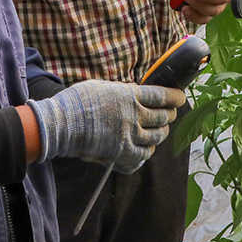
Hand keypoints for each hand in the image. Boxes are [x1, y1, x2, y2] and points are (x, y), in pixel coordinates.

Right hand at [29, 80, 184, 172]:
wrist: (61, 124)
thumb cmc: (76, 102)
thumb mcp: (102, 86)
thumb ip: (121, 90)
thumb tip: (134, 92)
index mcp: (129, 95)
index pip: (161, 95)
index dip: (174, 97)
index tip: (180, 98)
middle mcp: (133, 115)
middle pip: (163, 116)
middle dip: (170, 115)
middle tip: (170, 114)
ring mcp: (129, 135)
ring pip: (157, 136)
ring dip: (162, 133)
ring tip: (161, 131)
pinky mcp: (122, 152)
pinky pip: (144, 155)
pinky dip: (148, 151)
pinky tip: (146, 148)